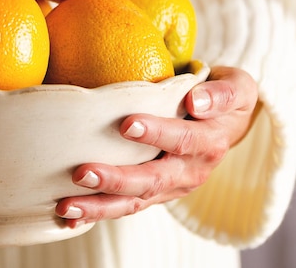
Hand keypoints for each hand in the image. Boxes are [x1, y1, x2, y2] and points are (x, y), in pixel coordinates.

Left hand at [56, 66, 257, 225]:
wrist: (226, 124)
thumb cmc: (223, 99)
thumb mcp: (236, 86)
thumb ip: (222, 92)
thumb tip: (195, 101)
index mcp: (209, 143)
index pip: (183, 139)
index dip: (157, 134)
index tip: (127, 125)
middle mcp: (189, 171)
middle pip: (152, 179)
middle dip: (116, 180)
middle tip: (82, 172)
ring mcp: (169, 187)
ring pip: (134, 202)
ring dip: (99, 206)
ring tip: (66, 205)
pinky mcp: (152, 194)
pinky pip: (125, 207)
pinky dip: (97, 214)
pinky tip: (68, 217)